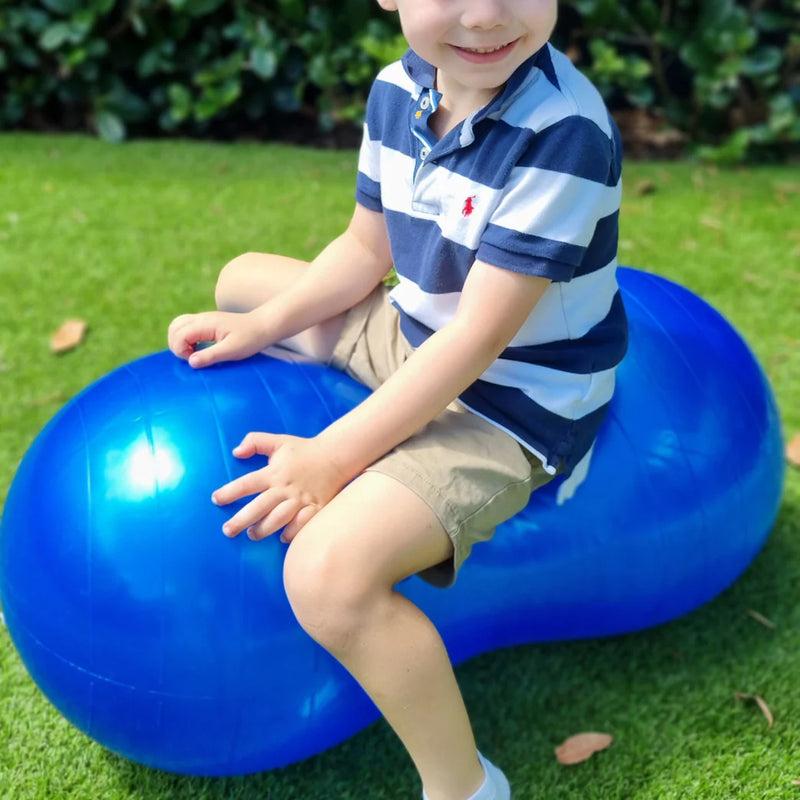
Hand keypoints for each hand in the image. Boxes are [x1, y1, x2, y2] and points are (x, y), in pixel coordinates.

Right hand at [168, 310, 266, 367]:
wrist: (264, 326)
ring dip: (179, 341)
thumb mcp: (232, 350)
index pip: (179, 335)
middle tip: (193, 358)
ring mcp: (203, 319)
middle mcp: (201, 318)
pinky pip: (186, 326)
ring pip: (177, 325)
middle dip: (177, 346)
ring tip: (194, 353)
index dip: (181, 351)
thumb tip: (191, 362)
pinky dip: (185, 338)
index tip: (196, 360)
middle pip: (174, 328)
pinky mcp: (207, 323)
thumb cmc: (250, 338)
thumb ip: (211, 356)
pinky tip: (197, 348)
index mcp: (206, 324)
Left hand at [212, 432, 349, 542]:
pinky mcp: (316, 508)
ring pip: (278, 519)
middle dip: (240, 521)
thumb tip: (236, 452)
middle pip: (259, 507)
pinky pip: (301, 525)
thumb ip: (255, 441)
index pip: (246, 484)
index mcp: (274, 473)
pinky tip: (281, 537)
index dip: (229, 493)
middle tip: (227, 531)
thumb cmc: (304, 450)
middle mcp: (285, 488)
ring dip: (263, 530)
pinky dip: (291, 533)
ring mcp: (301, 500)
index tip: (216, 500)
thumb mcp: (279, 441)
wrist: (337, 455)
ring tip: (252, 535)